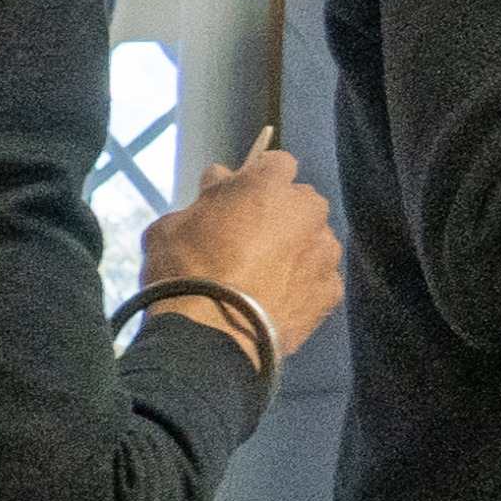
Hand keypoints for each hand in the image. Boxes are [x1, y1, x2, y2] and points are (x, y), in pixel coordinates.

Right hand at [144, 138, 341, 360]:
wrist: (210, 338)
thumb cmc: (184, 272)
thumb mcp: (169, 226)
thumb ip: (202, 200)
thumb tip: (217, 181)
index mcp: (269, 185)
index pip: (276, 163)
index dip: (256, 180)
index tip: (237, 200)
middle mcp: (308, 210)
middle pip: (300, 202)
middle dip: (280, 215)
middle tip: (248, 242)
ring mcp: (325, 251)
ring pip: (313, 241)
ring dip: (294, 251)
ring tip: (263, 279)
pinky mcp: (331, 290)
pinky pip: (317, 280)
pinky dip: (301, 286)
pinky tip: (275, 302)